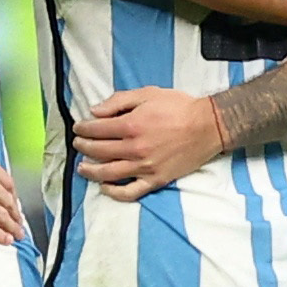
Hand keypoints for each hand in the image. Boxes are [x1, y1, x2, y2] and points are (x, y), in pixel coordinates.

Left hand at [74, 86, 233, 197]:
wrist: (208, 126)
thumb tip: (94, 111)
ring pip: (109, 173)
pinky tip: (105, 187)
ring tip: (82, 167)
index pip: (97, 130)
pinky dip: (114, 192)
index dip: (83, 129)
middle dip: (84, 147)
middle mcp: (135, 149)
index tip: (78, 128)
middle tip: (78, 144)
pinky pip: (130, 192)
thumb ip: (118, 101)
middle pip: (99, 151)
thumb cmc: (179, 107)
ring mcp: (145, 167)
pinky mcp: (156, 180)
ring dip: (91, 171)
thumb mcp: (148, 94)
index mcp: (131, 126)